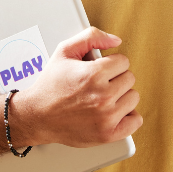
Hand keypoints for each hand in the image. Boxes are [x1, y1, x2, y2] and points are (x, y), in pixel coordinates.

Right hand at [13, 27, 141, 147]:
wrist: (37, 116)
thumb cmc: (50, 84)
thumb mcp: (65, 50)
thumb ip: (91, 37)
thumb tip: (116, 41)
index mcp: (94, 74)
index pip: (124, 62)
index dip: (111, 64)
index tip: (100, 70)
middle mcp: (102, 96)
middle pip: (129, 79)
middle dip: (115, 78)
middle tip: (99, 84)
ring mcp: (106, 117)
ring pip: (133, 97)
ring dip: (121, 96)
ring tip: (103, 97)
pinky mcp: (107, 134)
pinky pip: (135, 121)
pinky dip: (128, 116)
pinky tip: (114, 112)